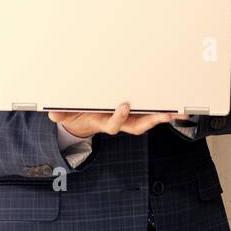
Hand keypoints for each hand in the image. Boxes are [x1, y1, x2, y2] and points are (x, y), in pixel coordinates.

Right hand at [48, 103, 175, 138]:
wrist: (79, 120)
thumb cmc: (74, 115)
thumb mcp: (63, 115)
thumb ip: (59, 114)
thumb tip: (54, 114)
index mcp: (103, 122)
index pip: (113, 124)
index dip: (119, 117)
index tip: (123, 106)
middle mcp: (118, 122)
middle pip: (137, 125)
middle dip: (151, 121)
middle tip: (164, 115)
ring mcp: (127, 117)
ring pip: (146, 119)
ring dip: (162, 116)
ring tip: (177, 111)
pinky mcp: (132, 109)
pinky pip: (148, 110)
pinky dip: (161, 109)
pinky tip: (174, 104)